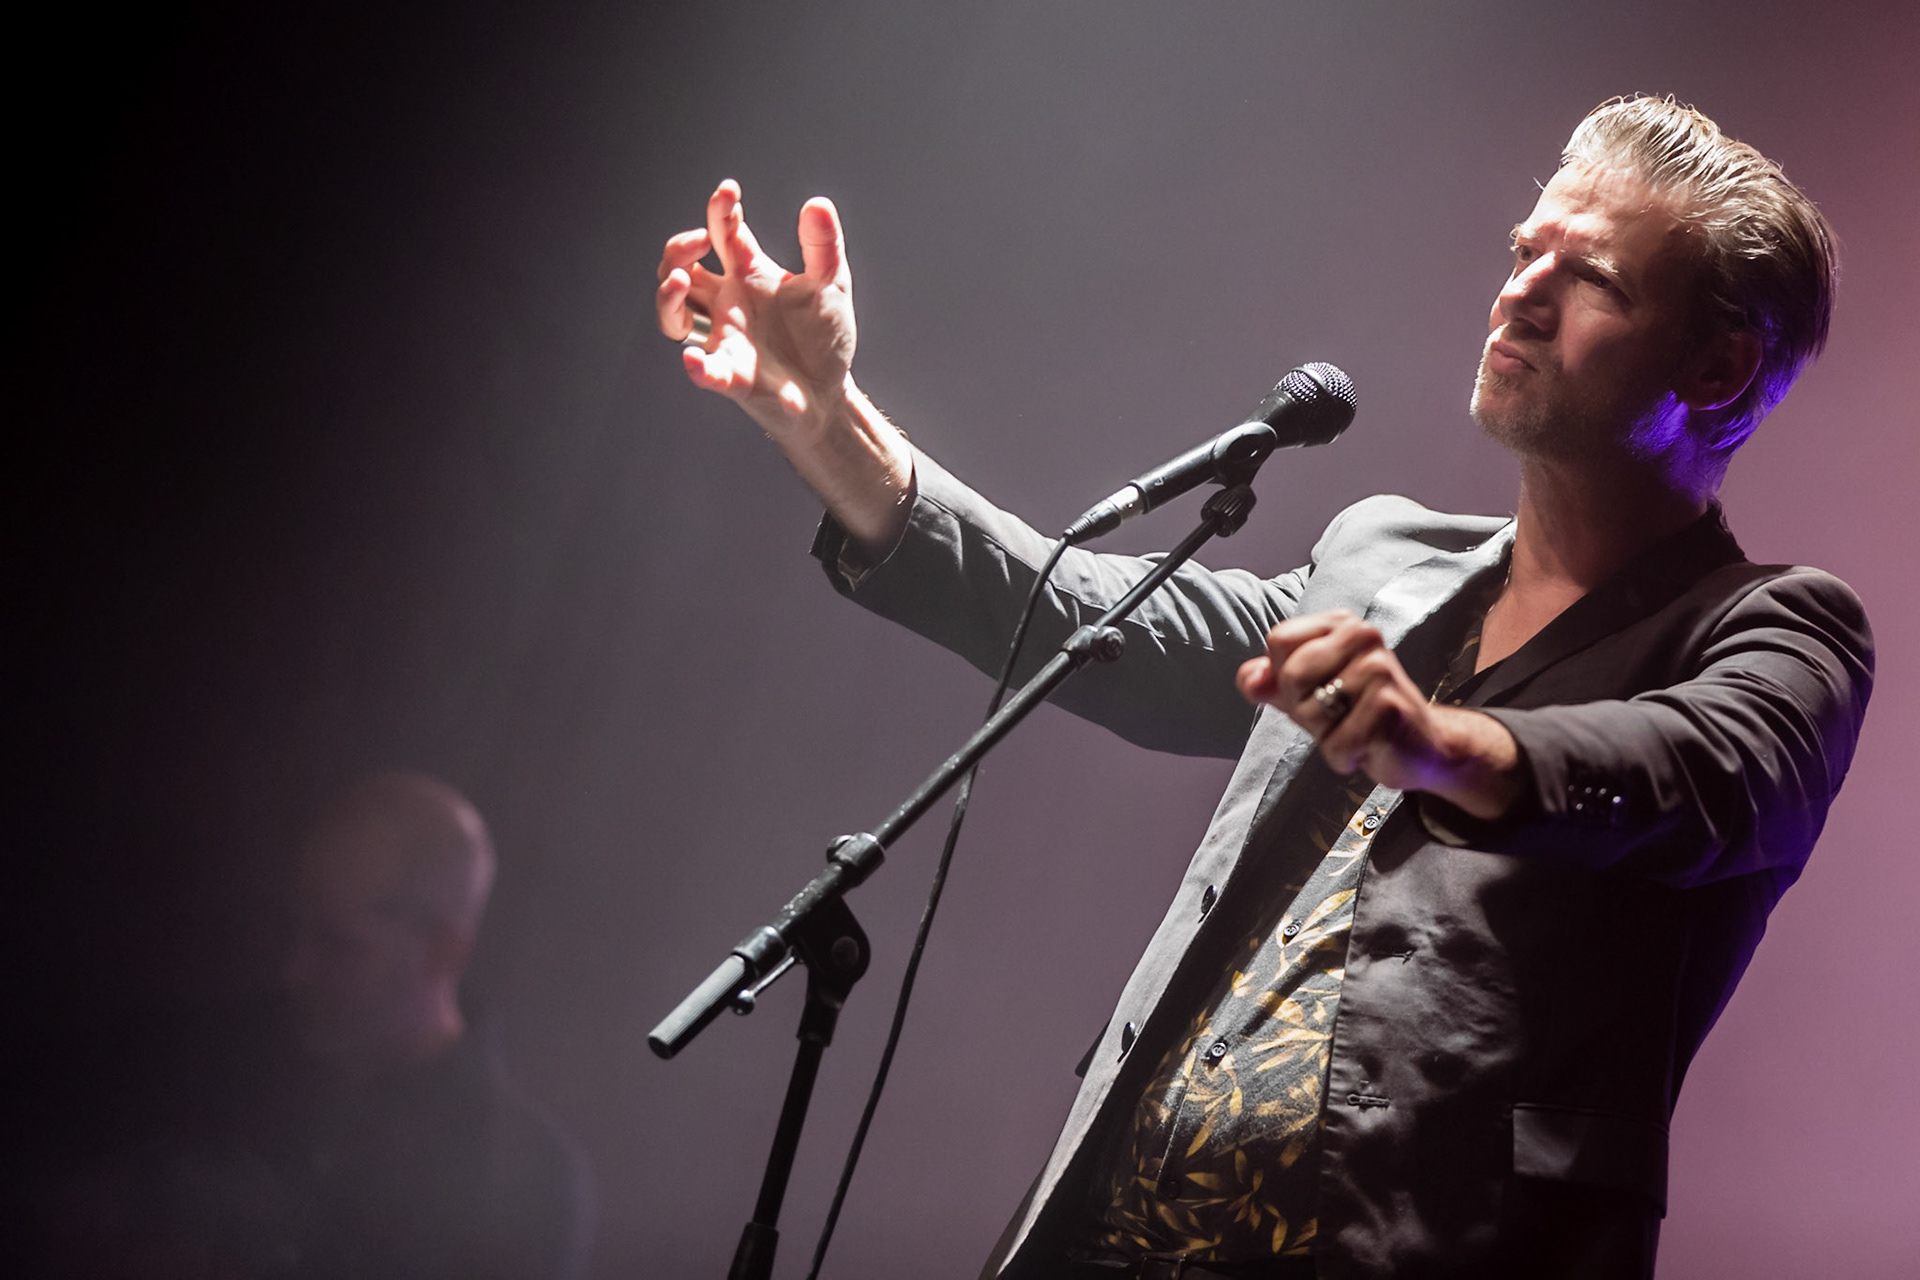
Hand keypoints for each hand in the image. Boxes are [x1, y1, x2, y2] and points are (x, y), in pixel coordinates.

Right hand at [656, 180, 856, 433]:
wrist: (829, 390)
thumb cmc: (823, 336)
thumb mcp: (831, 284)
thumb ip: (823, 246)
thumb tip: (818, 204)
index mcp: (750, 273)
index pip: (722, 234)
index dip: (720, 211)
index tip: (728, 193)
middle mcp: (729, 302)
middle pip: (681, 268)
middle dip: (679, 248)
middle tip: (702, 240)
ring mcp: (725, 337)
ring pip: (673, 314)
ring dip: (668, 297)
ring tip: (682, 281)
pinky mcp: (731, 376)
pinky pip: (704, 370)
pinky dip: (697, 365)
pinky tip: (695, 358)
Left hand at [1235, 610, 1521, 819]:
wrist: (1422, 746)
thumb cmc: (1359, 714)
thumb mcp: (1307, 693)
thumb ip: (1270, 682)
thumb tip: (1249, 679)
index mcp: (1342, 623)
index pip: (1279, 640)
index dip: (1284, 675)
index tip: (1316, 688)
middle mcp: (1364, 636)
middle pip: (1291, 675)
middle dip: (1304, 710)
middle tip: (1338, 715)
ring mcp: (1380, 670)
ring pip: (1310, 713)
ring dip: (1326, 736)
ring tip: (1354, 729)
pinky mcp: (1389, 708)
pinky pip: (1336, 744)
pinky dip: (1344, 757)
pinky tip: (1368, 747)